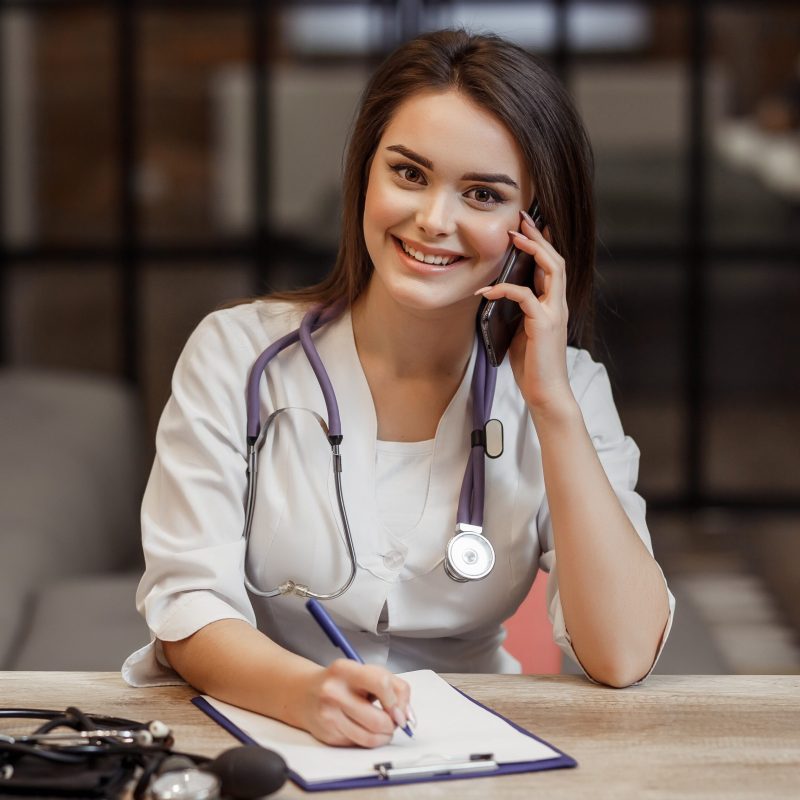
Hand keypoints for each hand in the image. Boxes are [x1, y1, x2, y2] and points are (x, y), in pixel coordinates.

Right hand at [299, 659, 411, 747]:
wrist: (305, 693)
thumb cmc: (343, 681)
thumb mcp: (367, 671)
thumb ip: (394, 686)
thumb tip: (407, 715)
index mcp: (345, 670)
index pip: (381, 683)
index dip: (396, 701)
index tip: (399, 710)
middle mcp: (333, 692)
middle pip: (378, 719)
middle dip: (392, 725)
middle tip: (393, 721)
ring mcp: (329, 716)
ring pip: (370, 738)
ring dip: (384, 736)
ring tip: (382, 727)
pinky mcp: (328, 735)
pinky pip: (359, 745)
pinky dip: (369, 740)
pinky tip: (364, 728)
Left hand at [475, 211, 573, 417]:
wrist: (545, 393)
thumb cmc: (532, 365)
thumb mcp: (521, 331)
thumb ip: (517, 311)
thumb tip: (499, 295)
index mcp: (553, 305)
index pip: (553, 267)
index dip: (542, 244)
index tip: (526, 227)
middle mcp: (558, 305)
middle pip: (556, 260)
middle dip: (538, 237)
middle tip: (520, 220)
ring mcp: (554, 313)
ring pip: (552, 269)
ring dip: (532, 250)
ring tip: (513, 238)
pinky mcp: (544, 324)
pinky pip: (524, 296)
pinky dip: (505, 289)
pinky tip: (487, 290)